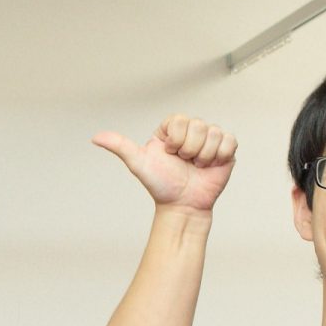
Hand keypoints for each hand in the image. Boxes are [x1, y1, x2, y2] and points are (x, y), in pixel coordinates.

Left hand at [93, 115, 237, 216]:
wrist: (183, 205)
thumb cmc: (161, 185)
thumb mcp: (138, 164)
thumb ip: (120, 147)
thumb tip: (95, 137)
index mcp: (172, 128)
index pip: (179, 120)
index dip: (175, 140)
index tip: (170, 154)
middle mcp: (191, 130)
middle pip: (199, 125)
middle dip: (189, 150)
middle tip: (184, 162)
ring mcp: (210, 138)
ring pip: (214, 133)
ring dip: (204, 156)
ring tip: (196, 166)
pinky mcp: (226, 148)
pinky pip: (229, 141)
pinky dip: (219, 157)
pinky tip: (210, 166)